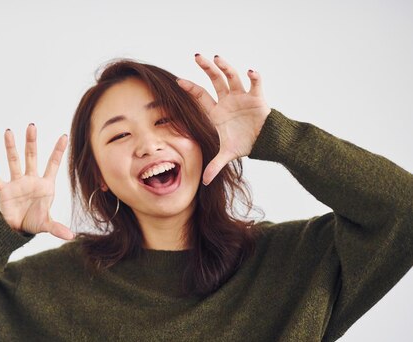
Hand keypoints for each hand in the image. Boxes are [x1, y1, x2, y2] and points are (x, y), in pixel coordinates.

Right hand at [0, 124, 74, 239]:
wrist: (18, 228)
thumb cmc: (35, 221)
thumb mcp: (47, 225)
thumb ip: (57, 228)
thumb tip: (71, 236)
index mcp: (45, 185)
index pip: (52, 165)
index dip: (58, 151)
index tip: (64, 136)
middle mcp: (30, 180)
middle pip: (32, 157)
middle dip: (32, 142)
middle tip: (32, 126)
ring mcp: (17, 183)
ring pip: (14, 161)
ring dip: (11, 147)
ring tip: (8, 132)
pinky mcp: (4, 190)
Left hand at [176, 54, 271, 184]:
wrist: (265, 142)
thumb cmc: (244, 143)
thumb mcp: (227, 154)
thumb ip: (215, 165)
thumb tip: (204, 182)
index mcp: (216, 111)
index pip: (200, 97)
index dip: (191, 89)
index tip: (179, 81)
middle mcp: (227, 100)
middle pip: (215, 80)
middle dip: (206, 68)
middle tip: (197, 56)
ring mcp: (242, 96)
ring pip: (232, 77)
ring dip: (226, 68)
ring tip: (218, 58)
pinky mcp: (257, 97)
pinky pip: (255, 84)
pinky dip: (253, 77)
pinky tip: (250, 71)